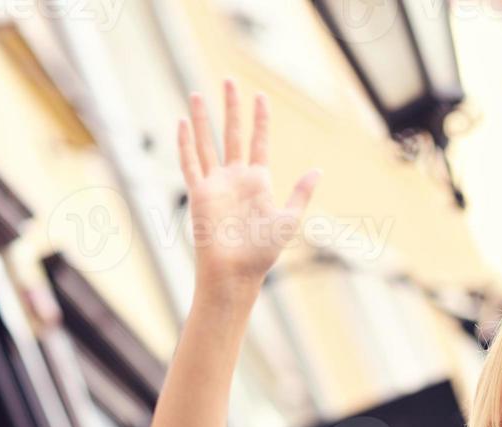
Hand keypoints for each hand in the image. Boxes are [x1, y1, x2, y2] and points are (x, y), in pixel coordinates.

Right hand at [178, 78, 320, 287]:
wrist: (236, 272)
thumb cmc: (263, 251)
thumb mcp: (288, 218)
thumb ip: (300, 193)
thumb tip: (318, 170)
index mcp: (258, 182)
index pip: (259, 142)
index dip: (260, 119)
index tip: (260, 95)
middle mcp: (235, 178)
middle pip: (232, 134)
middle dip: (231, 108)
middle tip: (229, 80)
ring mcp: (215, 184)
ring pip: (207, 143)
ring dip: (203, 119)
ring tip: (199, 93)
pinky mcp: (198, 193)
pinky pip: (190, 163)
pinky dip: (185, 144)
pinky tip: (183, 122)